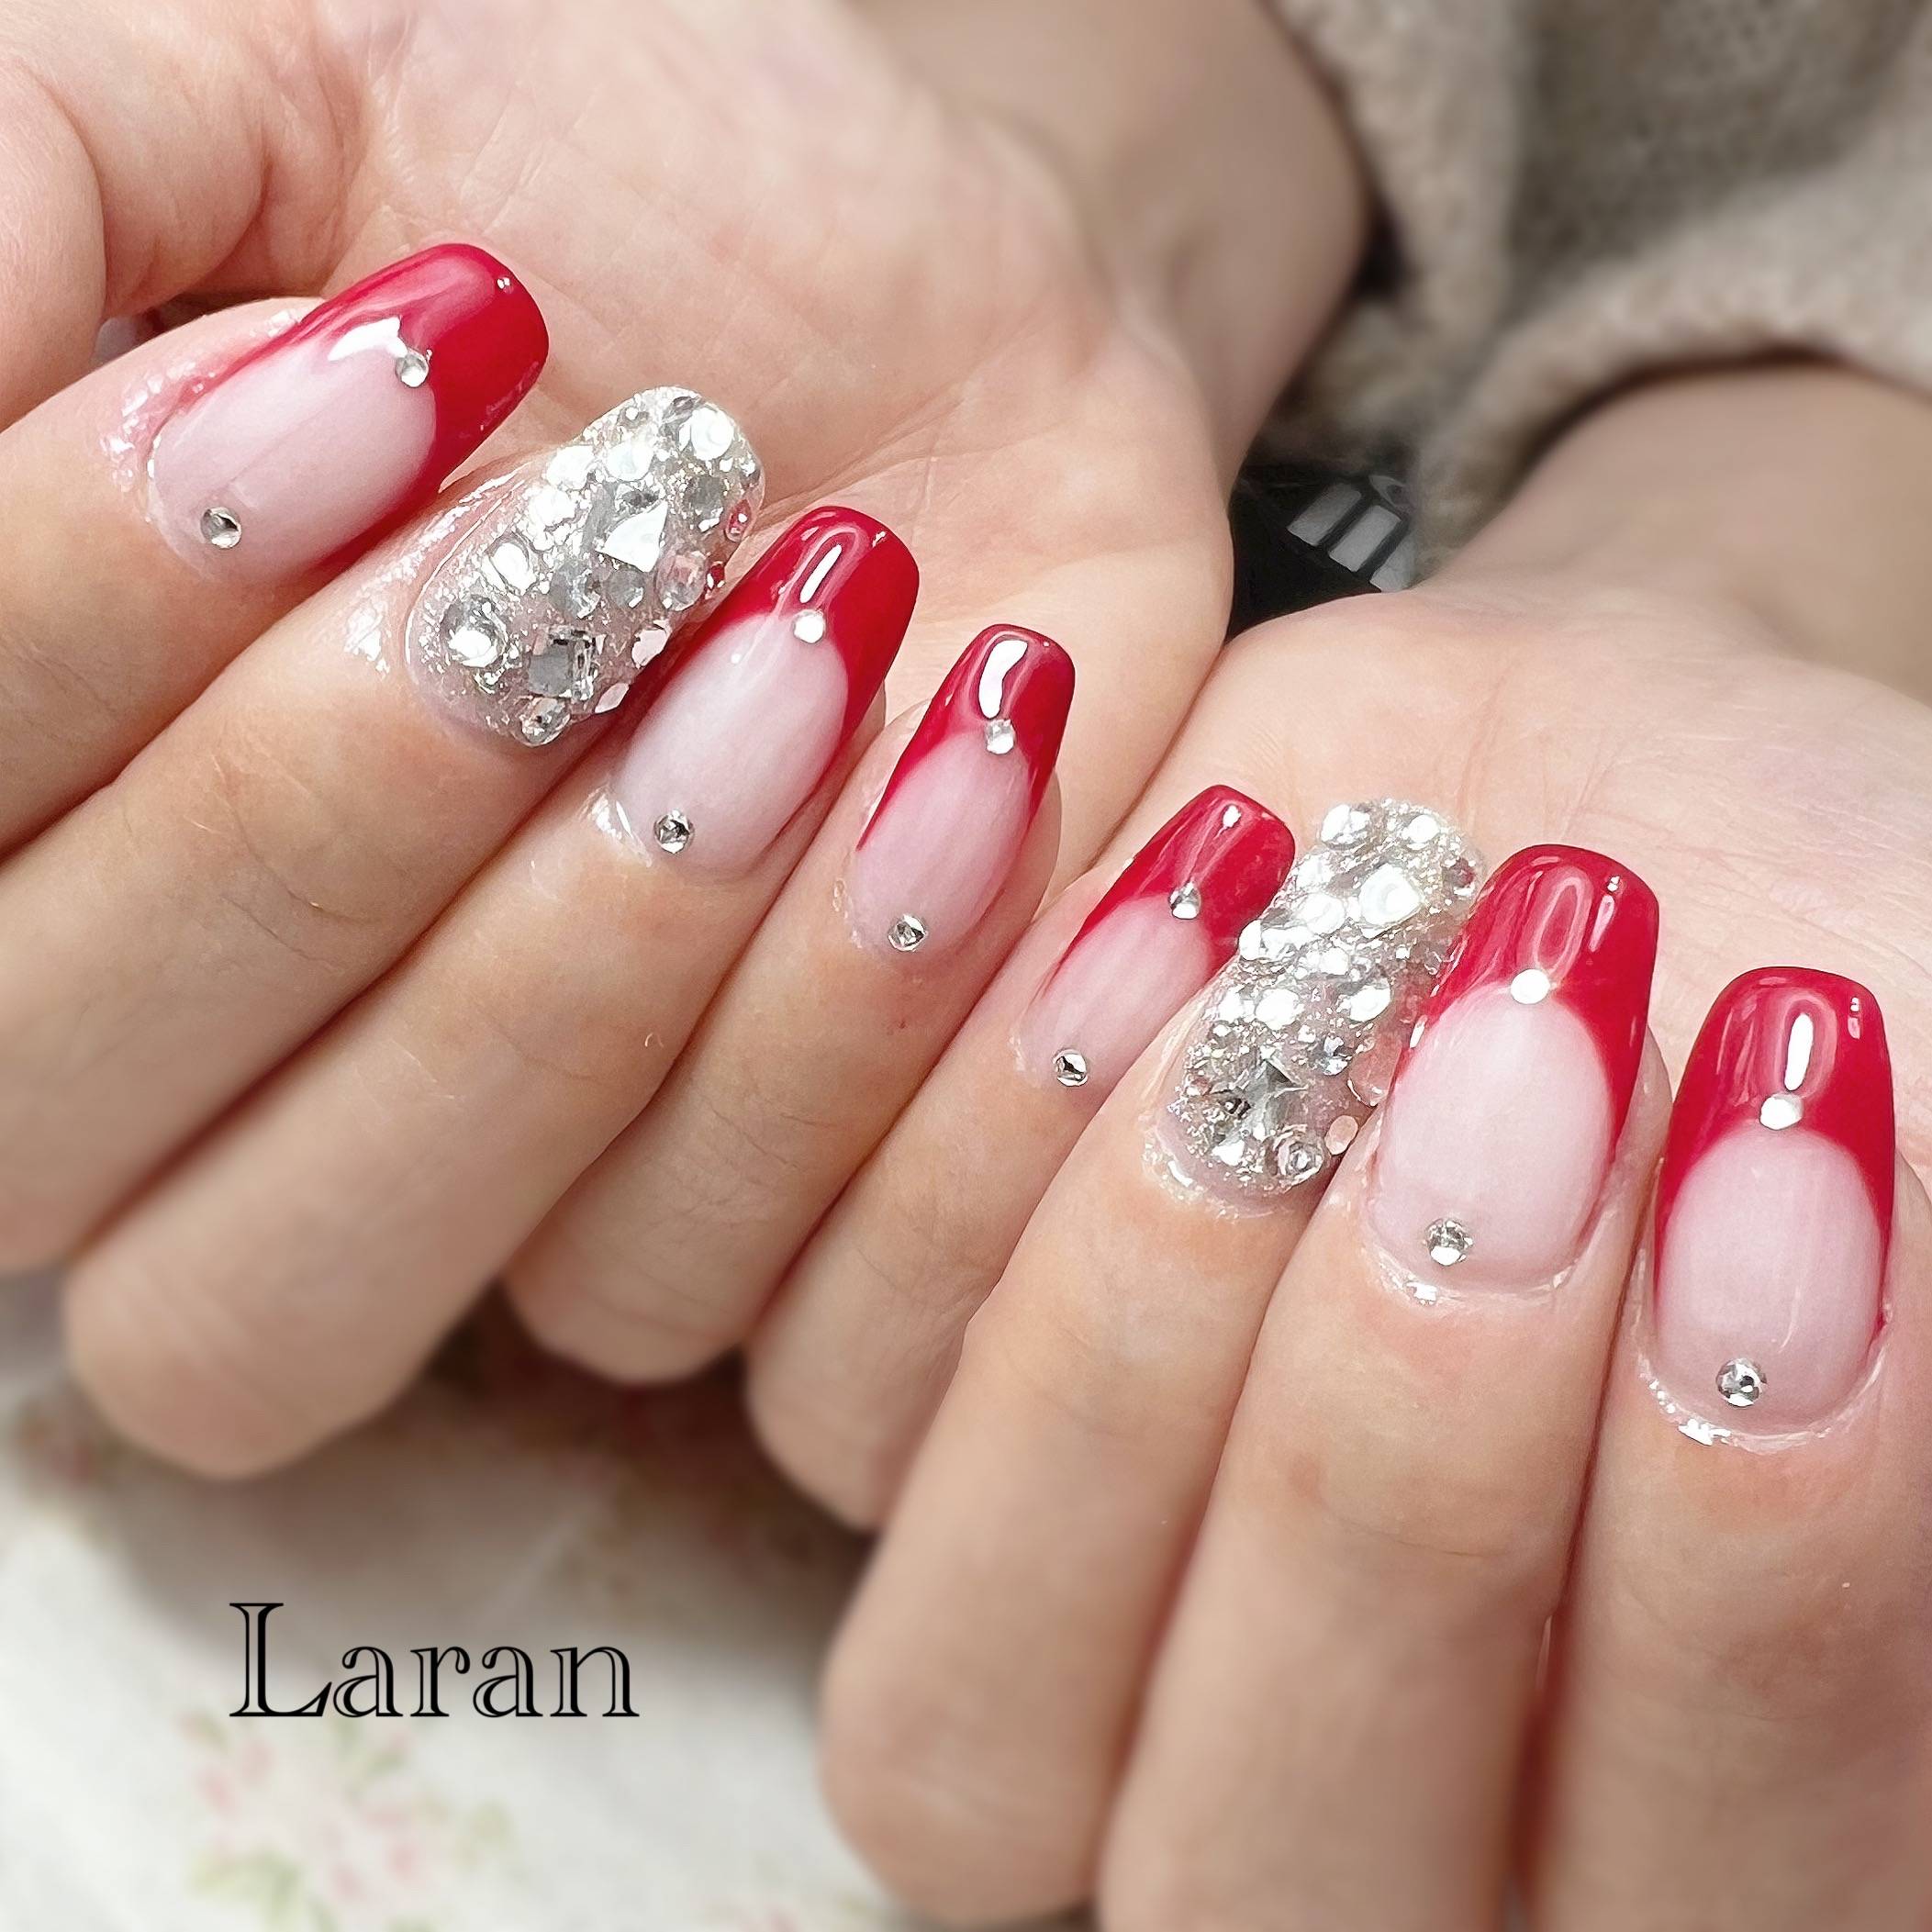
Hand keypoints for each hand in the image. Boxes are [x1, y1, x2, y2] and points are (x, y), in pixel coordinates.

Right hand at [0, 0, 1361, 1462]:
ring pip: (303, 1290)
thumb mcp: (258, 82)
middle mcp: (129, 1048)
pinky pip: (658, 1283)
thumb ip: (5, 208)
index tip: (386, 363)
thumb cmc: (572, 172)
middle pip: (48, 1121)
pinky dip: (838, 1031)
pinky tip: (975, 755)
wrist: (918, 294)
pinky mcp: (674, 1224)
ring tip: (823, 625)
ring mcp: (398, 1184)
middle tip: (597, 528)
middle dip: (326, 814)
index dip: (86, 616)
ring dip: (582, 955)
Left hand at [812, 365, 1931, 1924]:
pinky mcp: (901, 1394)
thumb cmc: (1826, 977)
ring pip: (962, 1697)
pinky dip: (956, 1150)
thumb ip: (1899, 1345)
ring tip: (1323, 942)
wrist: (1602, 805)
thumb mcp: (1928, 1158)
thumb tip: (1809, 1331)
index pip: (1688, 1910)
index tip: (1808, 1178)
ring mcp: (1066, 1622)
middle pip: (1260, 1861)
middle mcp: (1319, 1803)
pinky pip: (825, 1388)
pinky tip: (1158, 884)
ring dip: (1137, 1316)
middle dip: (1394, 1475)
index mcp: (1643, 1847)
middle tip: (1531, 1073)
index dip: (1747, 1598)